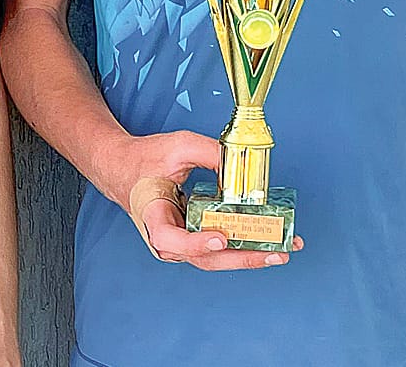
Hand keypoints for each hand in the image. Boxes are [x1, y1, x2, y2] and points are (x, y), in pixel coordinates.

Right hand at [117, 130, 302, 270]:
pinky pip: (218, 249)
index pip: (171, 239)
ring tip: (281, 250)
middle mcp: (165, 238)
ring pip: (215, 258)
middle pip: (205, 258)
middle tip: (275, 252)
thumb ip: (210, 153)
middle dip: (244, 258)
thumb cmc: (144, 159)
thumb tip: (242, 168)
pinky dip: (242, 246)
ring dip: (249, 256)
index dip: (196, 243)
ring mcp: (179, 242)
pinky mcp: (191, 239)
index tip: (220, 238)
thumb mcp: (176, 146)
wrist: (123, 168)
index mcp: (153, 216)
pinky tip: (266, 241)